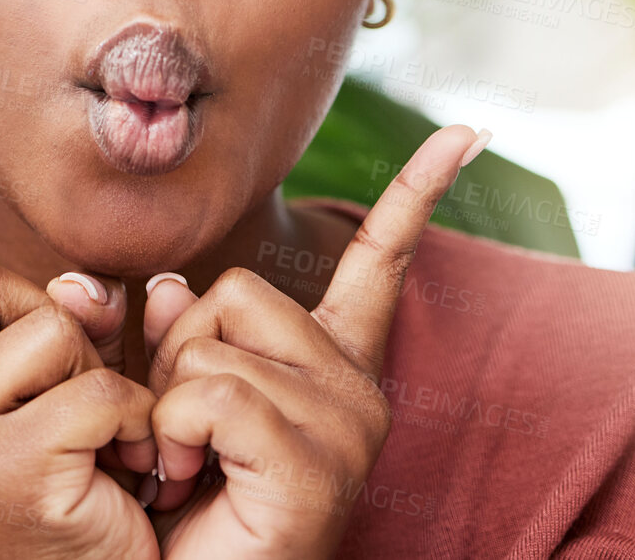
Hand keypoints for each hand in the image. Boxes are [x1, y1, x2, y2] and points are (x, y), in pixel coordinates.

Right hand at [0, 132, 161, 559]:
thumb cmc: (81, 479)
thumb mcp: (64, 378)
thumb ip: (61, 318)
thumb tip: (85, 288)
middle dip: (47, 322)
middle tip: (68, 402)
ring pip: (46, 329)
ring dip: (97, 375)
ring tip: (94, 440)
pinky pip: (92, 391)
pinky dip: (132, 423)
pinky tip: (122, 469)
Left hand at [139, 125, 486, 558]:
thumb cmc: (183, 502)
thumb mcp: (167, 397)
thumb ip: (169, 335)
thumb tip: (166, 285)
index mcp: (334, 365)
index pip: (379, 264)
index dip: (417, 194)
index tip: (468, 132)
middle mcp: (355, 389)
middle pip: (233, 294)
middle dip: (177, 356)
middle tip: (183, 434)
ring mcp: (345, 427)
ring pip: (209, 345)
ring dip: (167, 405)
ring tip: (186, 466)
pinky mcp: (317, 467)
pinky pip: (210, 397)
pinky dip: (172, 436)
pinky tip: (187, 482)